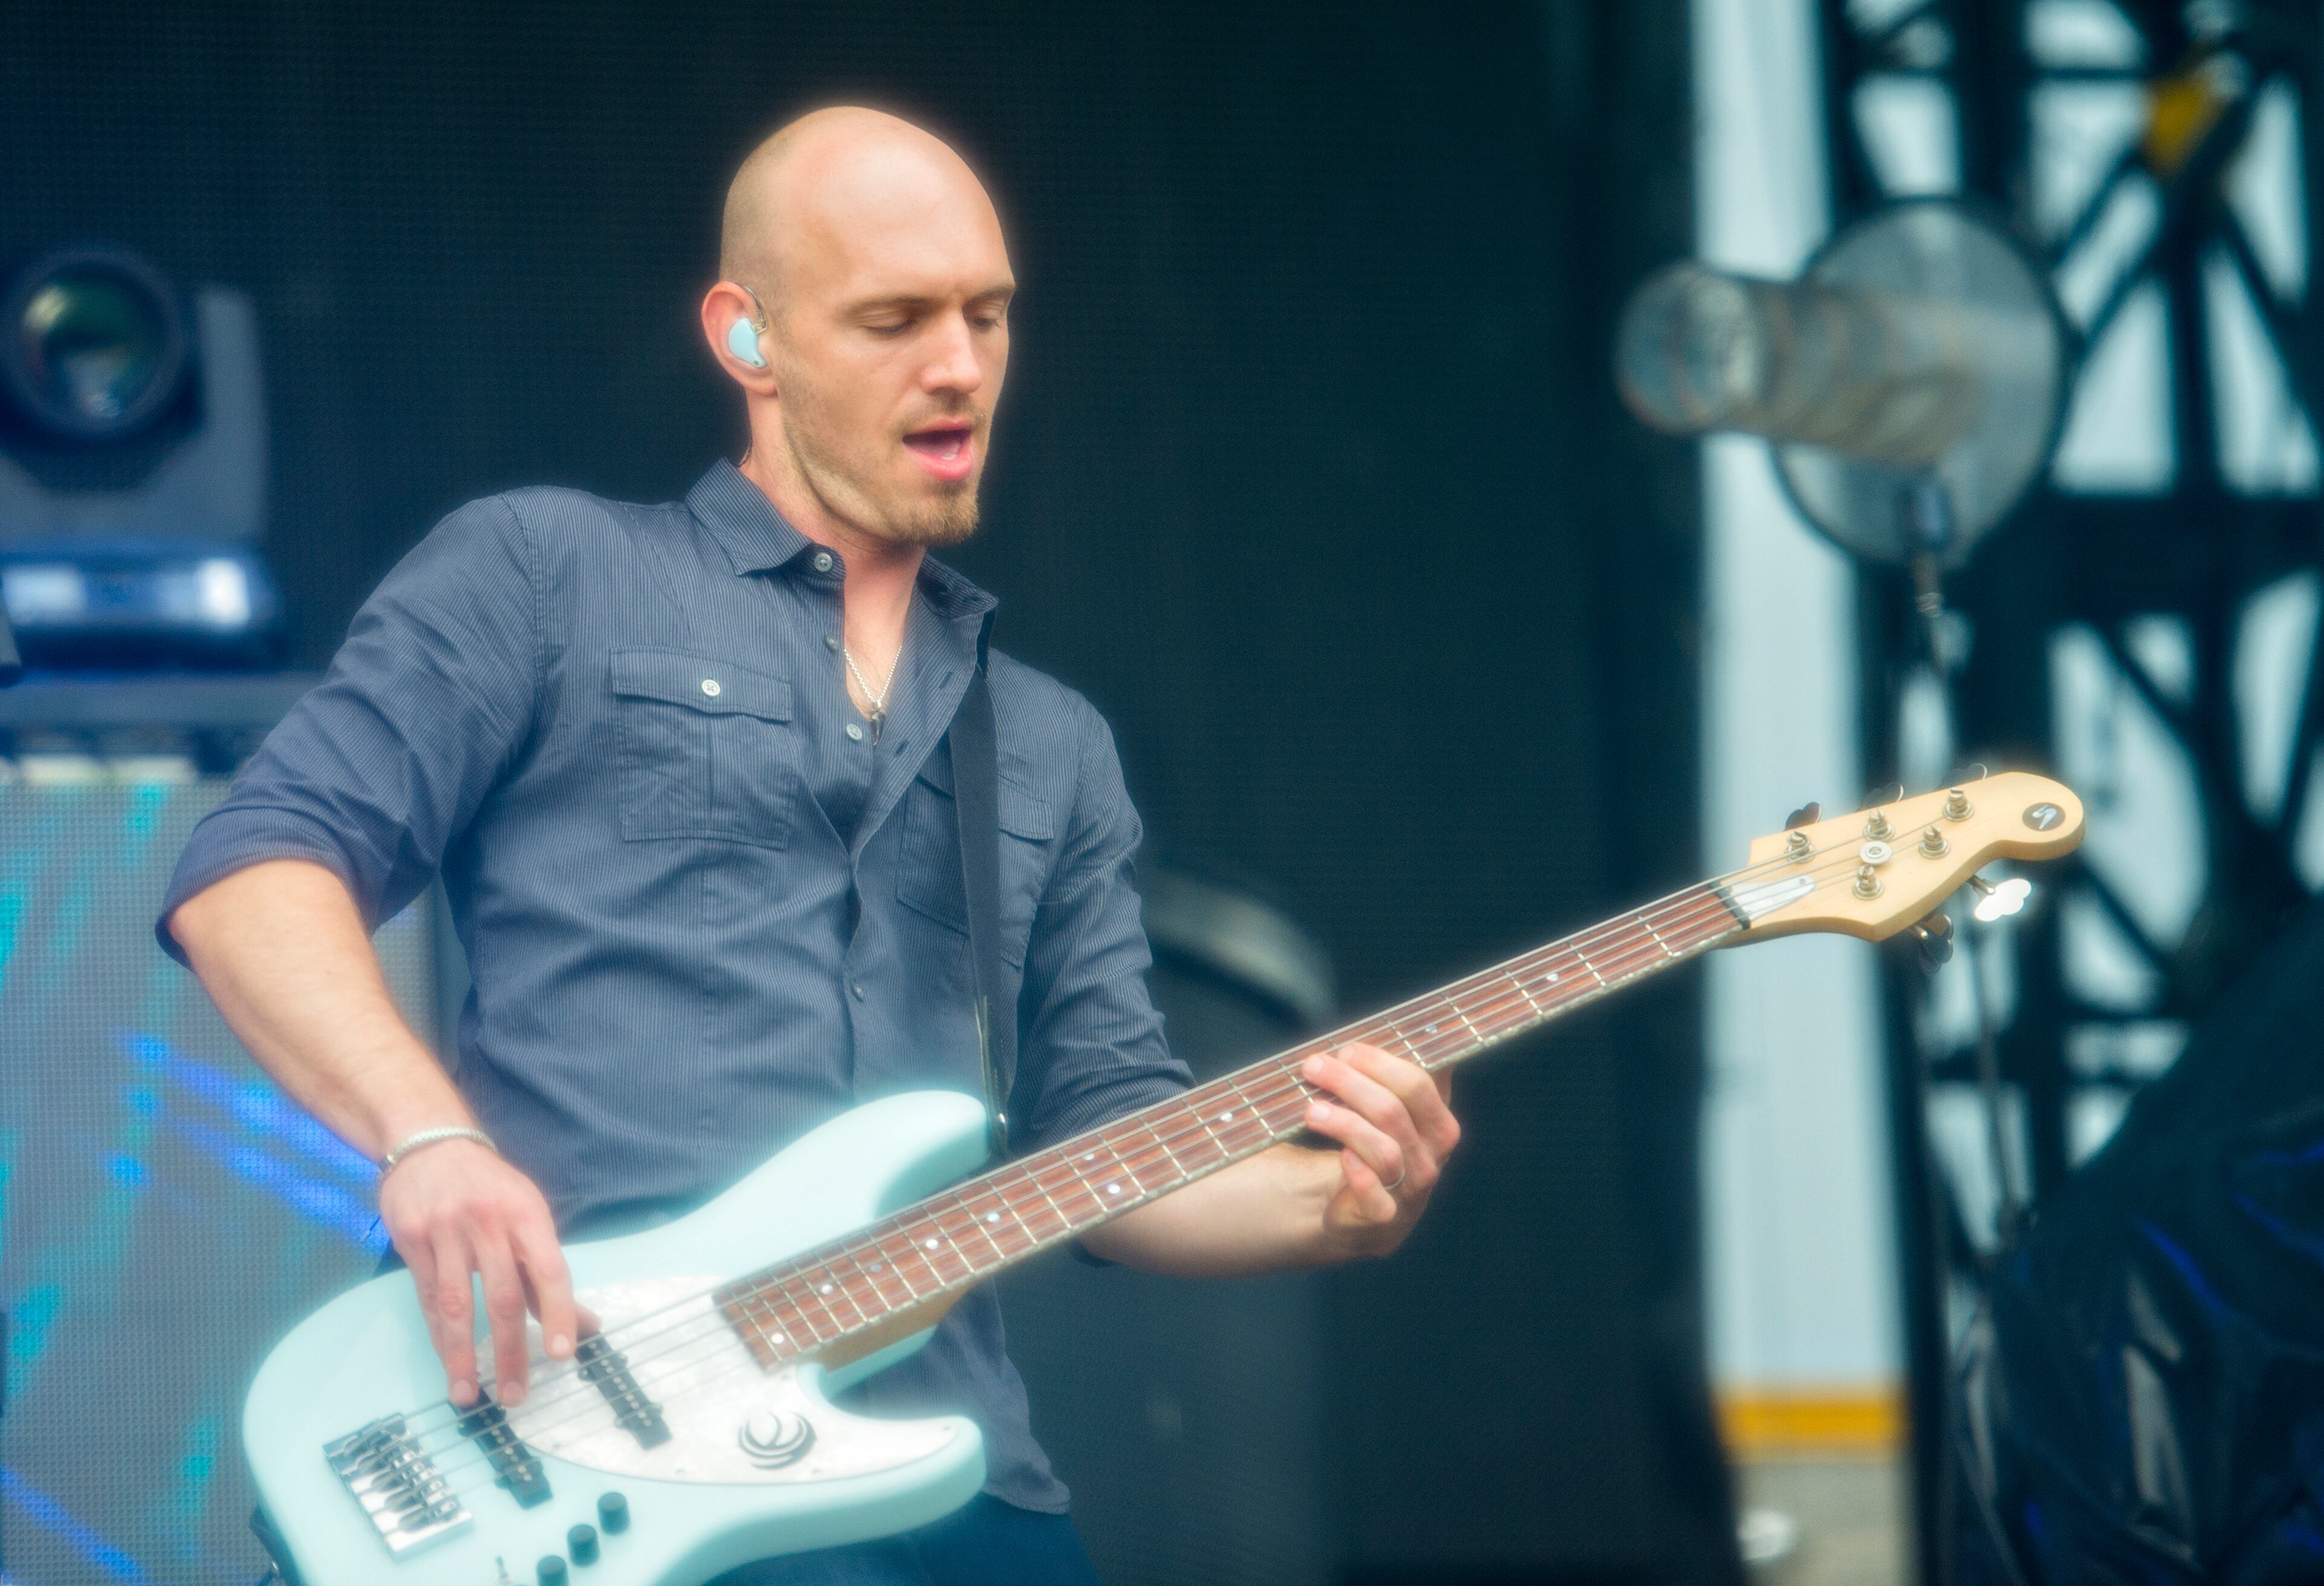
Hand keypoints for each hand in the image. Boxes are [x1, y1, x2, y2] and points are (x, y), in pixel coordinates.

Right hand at [376, 1138, 583, 1407]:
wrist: (430, 1144)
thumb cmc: (491, 1188)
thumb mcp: (528, 1216)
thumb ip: (548, 1275)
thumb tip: (586, 1326)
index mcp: (527, 1213)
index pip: (550, 1270)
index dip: (558, 1313)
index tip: (563, 1354)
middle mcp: (489, 1221)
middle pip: (502, 1295)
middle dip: (510, 1350)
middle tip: (516, 1394)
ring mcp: (446, 1230)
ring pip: (456, 1303)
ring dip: (463, 1355)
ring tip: (470, 1395)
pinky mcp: (411, 1239)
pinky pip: (426, 1297)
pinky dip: (439, 1336)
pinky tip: (448, 1363)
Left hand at [1299, 1043, 1460, 1254]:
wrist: (1359, 1207)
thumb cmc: (1372, 1144)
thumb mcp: (1389, 1108)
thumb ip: (1394, 1072)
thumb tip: (1408, 1023)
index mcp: (1438, 1123)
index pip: (1417, 1084)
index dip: (1378, 1063)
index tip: (1344, 1050)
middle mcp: (1432, 1157)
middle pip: (1394, 1112)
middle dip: (1350, 1083)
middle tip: (1313, 1067)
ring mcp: (1411, 1190)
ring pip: (1384, 1150)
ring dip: (1343, 1123)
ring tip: (1310, 1109)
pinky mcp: (1386, 1218)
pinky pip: (1377, 1196)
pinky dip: (1358, 1173)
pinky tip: (1341, 1155)